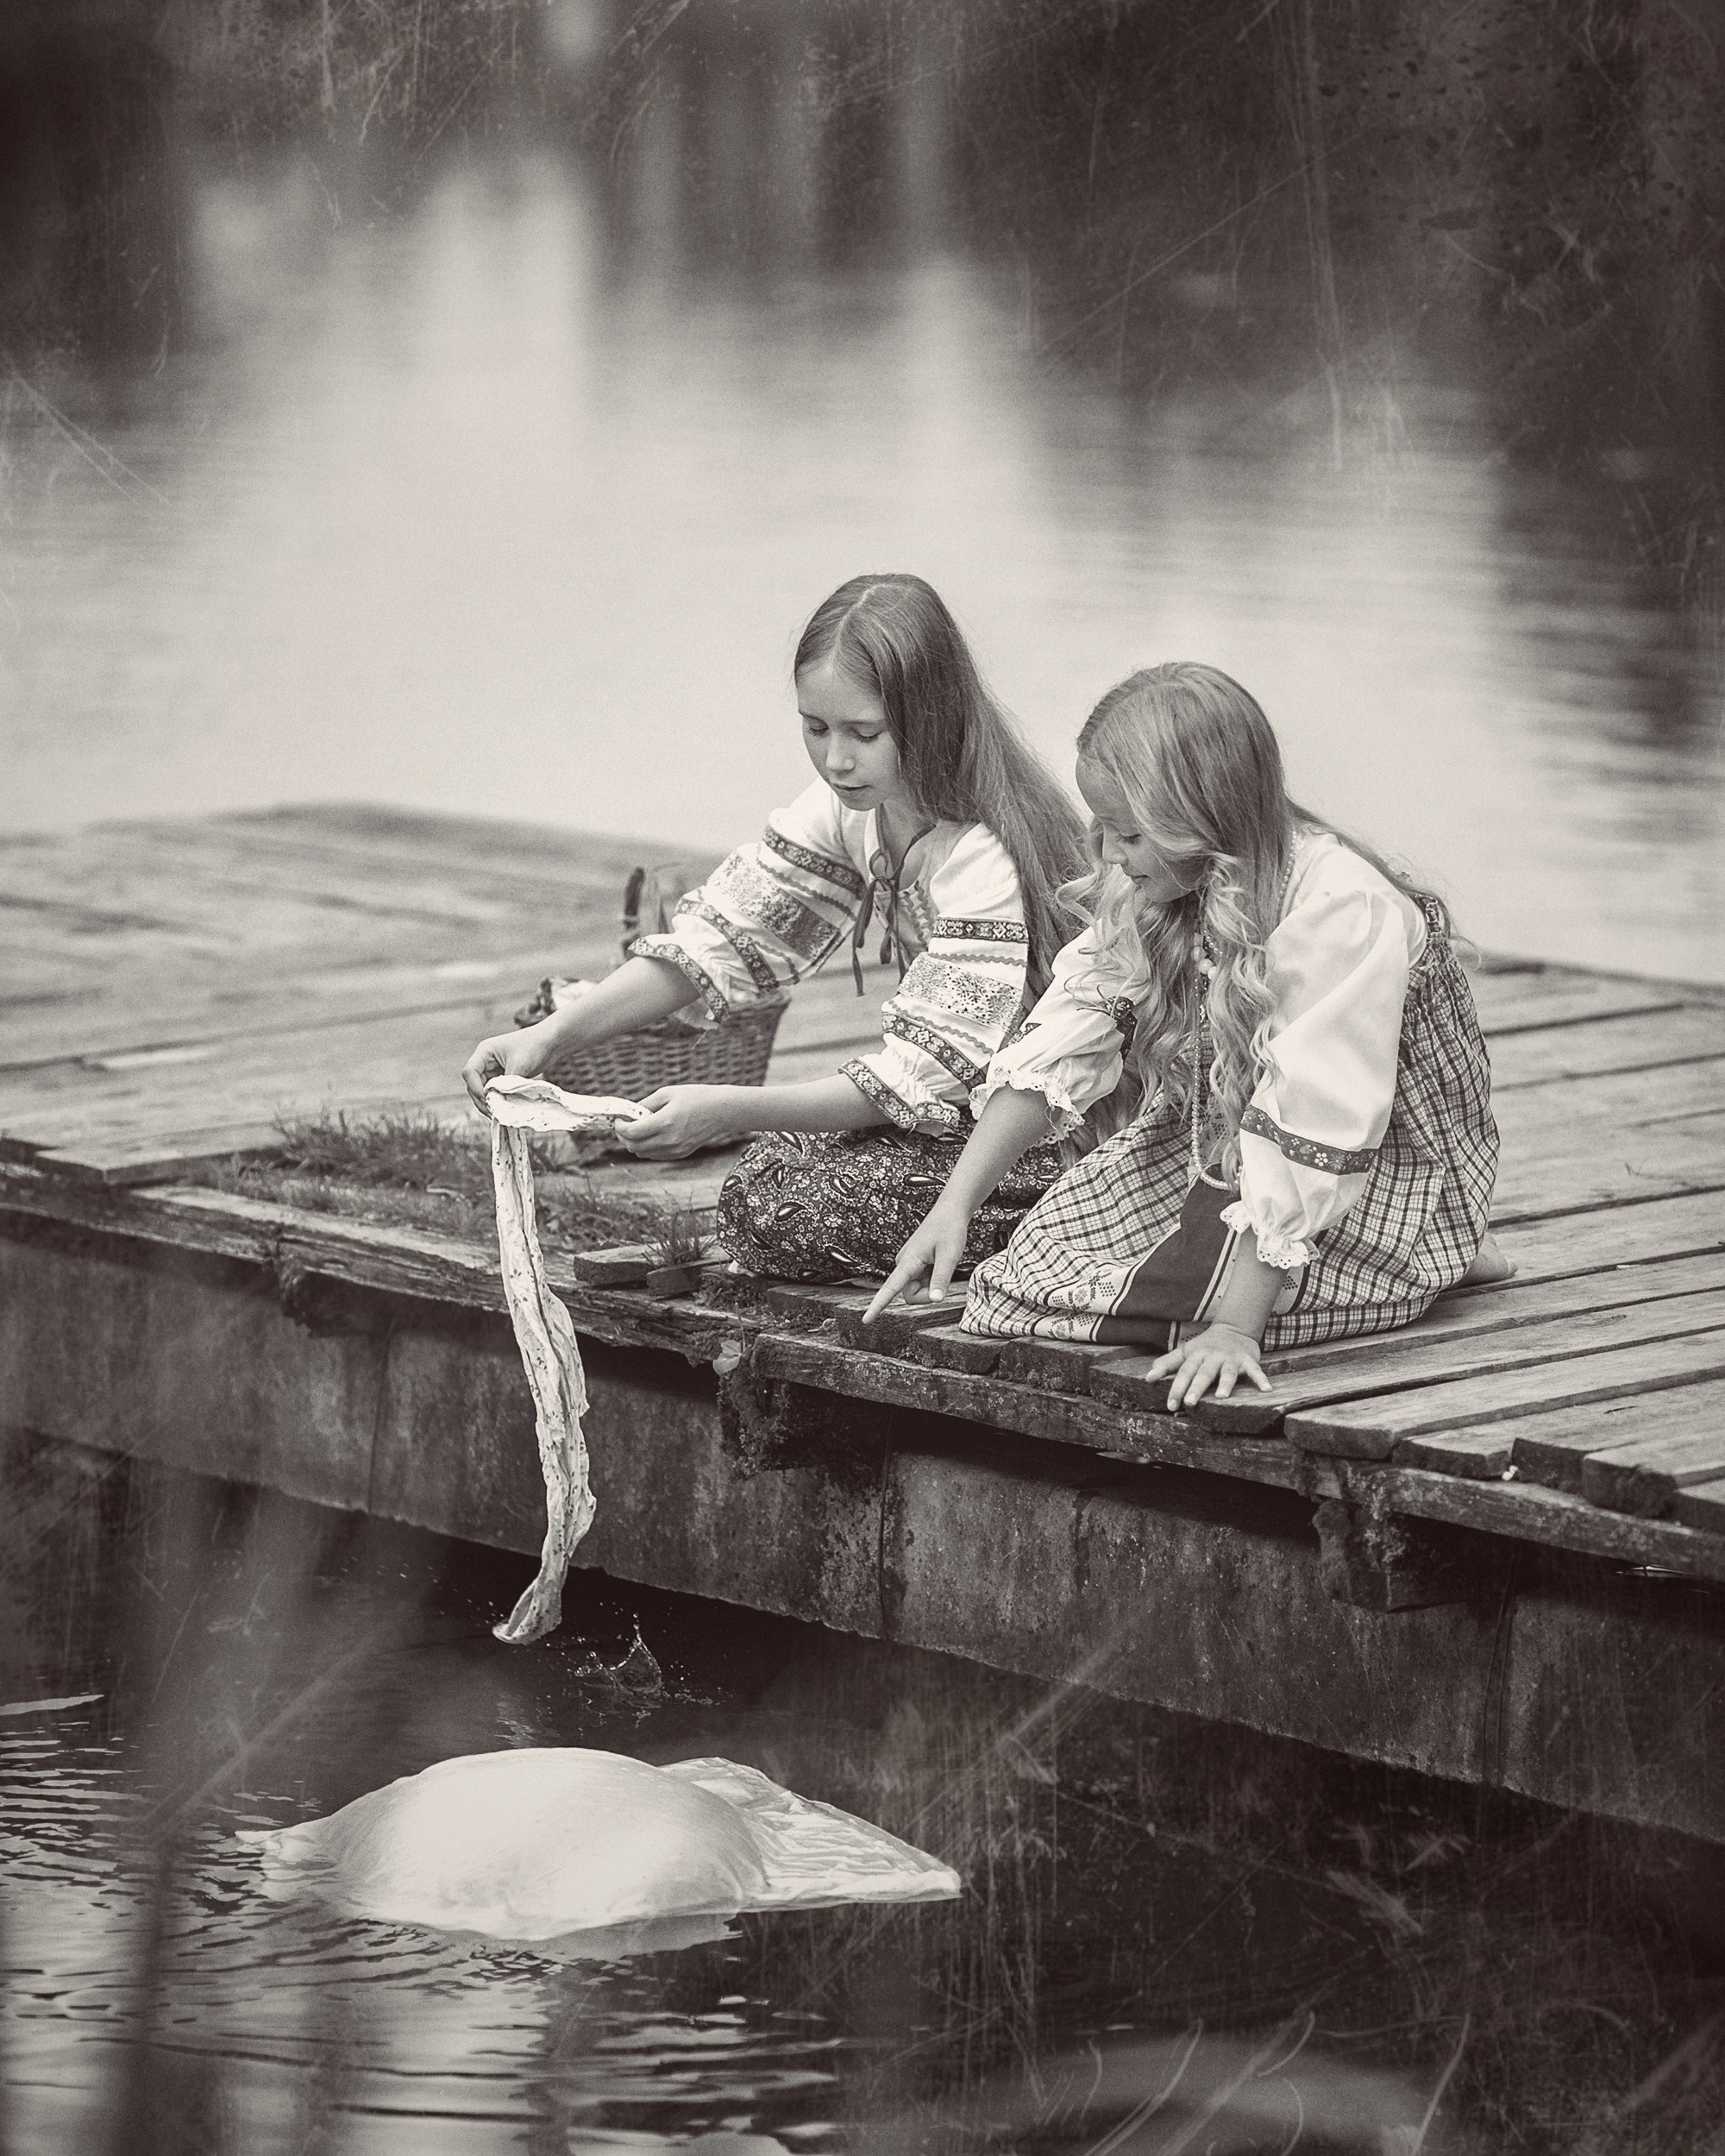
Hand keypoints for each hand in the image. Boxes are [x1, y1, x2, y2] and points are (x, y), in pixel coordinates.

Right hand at [463, 1025, 550, 1112]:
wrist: (551, 1041)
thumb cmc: (534, 1046)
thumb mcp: (519, 1066)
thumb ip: (507, 1085)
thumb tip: (500, 1104)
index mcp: (485, 1052)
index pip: (470, 1072)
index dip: (475, 1088)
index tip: (488, 1099)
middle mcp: (485, 1060)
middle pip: (473, 1084)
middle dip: (481, 1099)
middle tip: (492, 1113)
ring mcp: (493, 1069)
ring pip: (483, 1089)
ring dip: (489, 1101)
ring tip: (498, 1114)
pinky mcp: (503, 1076)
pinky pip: (495, 1091)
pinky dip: (497, 1100)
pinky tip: (504, 1109)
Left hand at [618, 1085, 741, 1159]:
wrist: (722, 1111)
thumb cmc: (696, 1097)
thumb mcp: (668, 1093)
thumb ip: (645, 1104)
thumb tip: (628, 1112)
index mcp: (665, 1122)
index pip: (632, 1133)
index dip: (620, 1127)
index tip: (619, 1119)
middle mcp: (669, 1140)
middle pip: (634, 1147)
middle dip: (624, 1137)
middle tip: (624, 1125)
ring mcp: (676, 1149)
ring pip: (643, 1154)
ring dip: (635, 1143)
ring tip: (638, 1129)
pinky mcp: (681, 1154)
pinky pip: (655, 1155)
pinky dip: (647, 1147)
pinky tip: (652, 1134)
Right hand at [863, 1202, 972, 1324]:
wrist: (949, 1212)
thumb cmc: (949, 1230)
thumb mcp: (950, 1255)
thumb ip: (941, 1279)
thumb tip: (935, 1300)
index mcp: (908, 1261)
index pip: (890, 1288)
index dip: (878, 1305)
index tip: (866, 1320)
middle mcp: (904, 1264)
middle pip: (911, 1296)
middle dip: (928, 1294)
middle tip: (944, 1276)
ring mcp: (908, 1265)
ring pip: (917, 1290)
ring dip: (931, 1285)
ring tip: (941, 1264)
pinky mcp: (914, 1265)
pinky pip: (921, 1282)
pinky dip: (932, 1280)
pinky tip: (938, 1263)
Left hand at [1149, 1323, 1271, 1411]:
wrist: (1234, 1329)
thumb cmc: (1205, 1346)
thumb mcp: (1185, 1352)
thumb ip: (1167, 1364)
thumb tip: (1147, 1378)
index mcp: (1197, 1356)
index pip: (1184, 1372)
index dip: (1176, 1388)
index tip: (1170, 1405)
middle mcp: (1213, 1357)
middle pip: (1204, 1373)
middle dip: (1196, 1387)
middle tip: (1190, 1403)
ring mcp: (1231, 1358)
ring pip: (1228, 1372)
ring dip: (1226, 1383)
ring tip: (1222, 1397)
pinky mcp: (1248, 1360)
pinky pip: (1255, 1370)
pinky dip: (1261, 1378)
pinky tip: (1267, 1389)